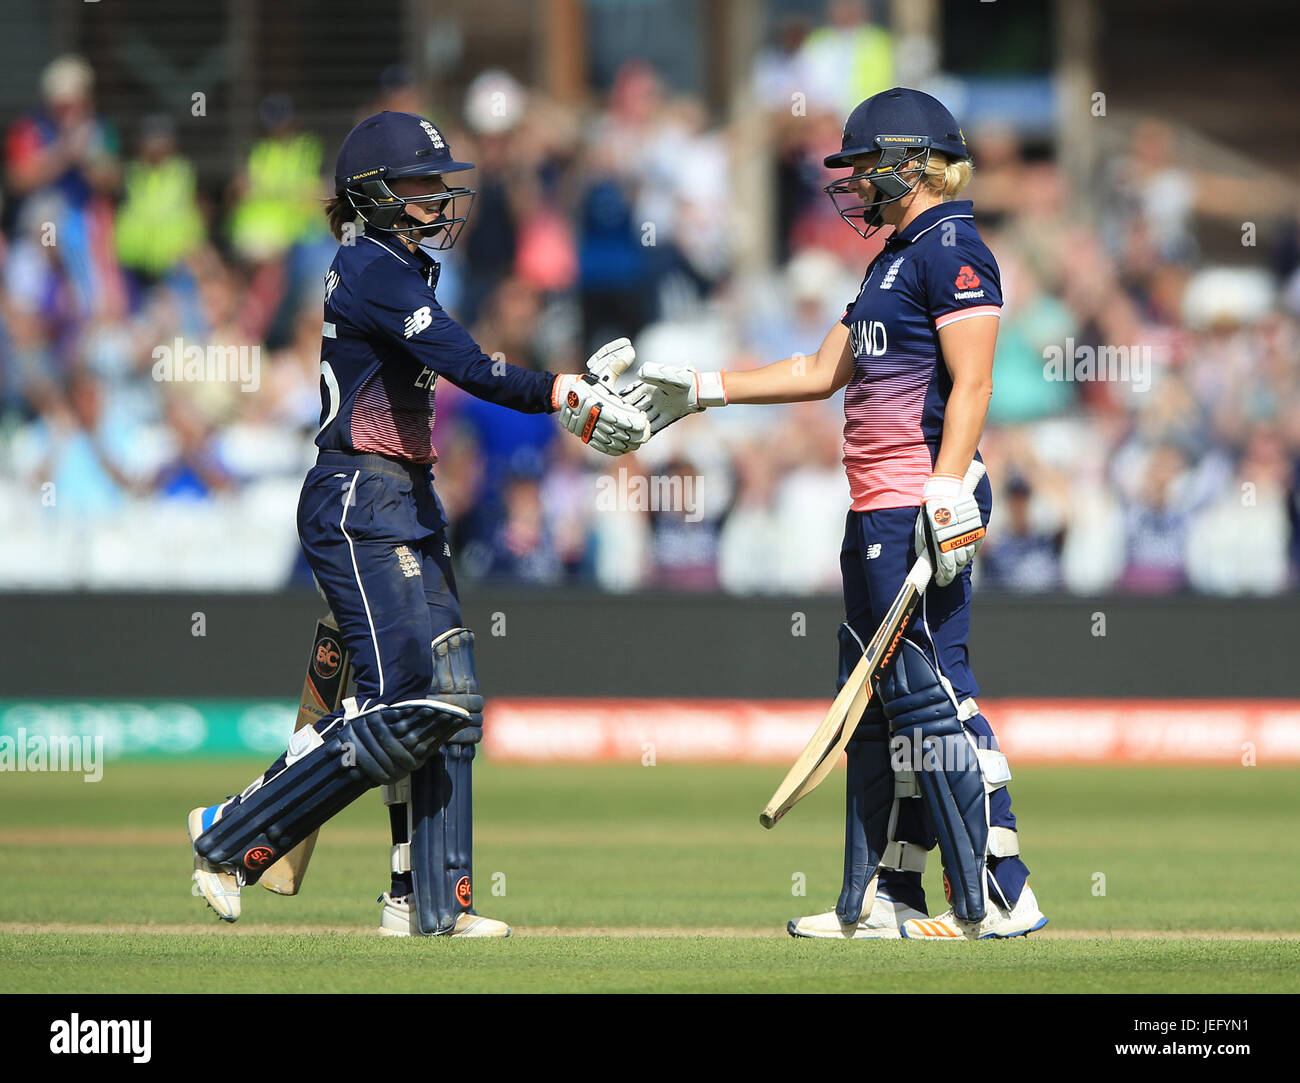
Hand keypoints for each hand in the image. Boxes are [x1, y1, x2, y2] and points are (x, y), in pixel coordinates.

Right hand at [553, 339, 648, 455]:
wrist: (565, 395)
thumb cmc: (589, 383)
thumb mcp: (602, 373)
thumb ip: (617, 363)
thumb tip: (631, 350)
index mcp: (598, 402)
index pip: (621, 417)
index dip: (635, 423)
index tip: (645, 423)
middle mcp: (592, 417)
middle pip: (618, 432)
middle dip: (633, 435)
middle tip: (645, 434)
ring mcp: (587, 428)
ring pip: (611, 442)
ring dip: (626, 444)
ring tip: (638, 442)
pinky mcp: (585, 436)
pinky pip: (601, 447)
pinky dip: (614, 450)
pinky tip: (625, 449)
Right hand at [623, 363, 725, 434]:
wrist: (701, 388)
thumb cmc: (684, 379)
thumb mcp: (667, 376)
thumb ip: (655, 374)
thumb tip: (641, 373)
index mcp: (649, 386)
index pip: (631, 396)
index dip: (621, 403)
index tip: (611, 409)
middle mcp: (653, 397)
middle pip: (636, 408)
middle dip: (627, 416)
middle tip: (615, 426)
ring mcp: (661, 407)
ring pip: (645, 418)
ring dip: (638, 425)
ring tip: (626, 434)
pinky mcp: (670, 415)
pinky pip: (657, 425)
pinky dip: (650, 431)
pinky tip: (642, 438)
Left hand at [913, 472, 985, 587]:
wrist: (948, 491)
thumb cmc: (932, 510)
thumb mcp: (922, 528)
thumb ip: (923, 545)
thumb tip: (925, 560)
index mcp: (941, 542)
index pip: (946, 567)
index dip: (944, 577)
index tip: (941, 581)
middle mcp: (957, 540)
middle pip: (958, 564)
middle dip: (952, 571)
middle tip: (947, 574)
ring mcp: (969, 535)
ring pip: (967, 556)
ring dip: (961, 562)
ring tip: (955, 564)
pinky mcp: (977, 528)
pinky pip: (975, 546)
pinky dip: (970, 551)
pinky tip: (964, 552)